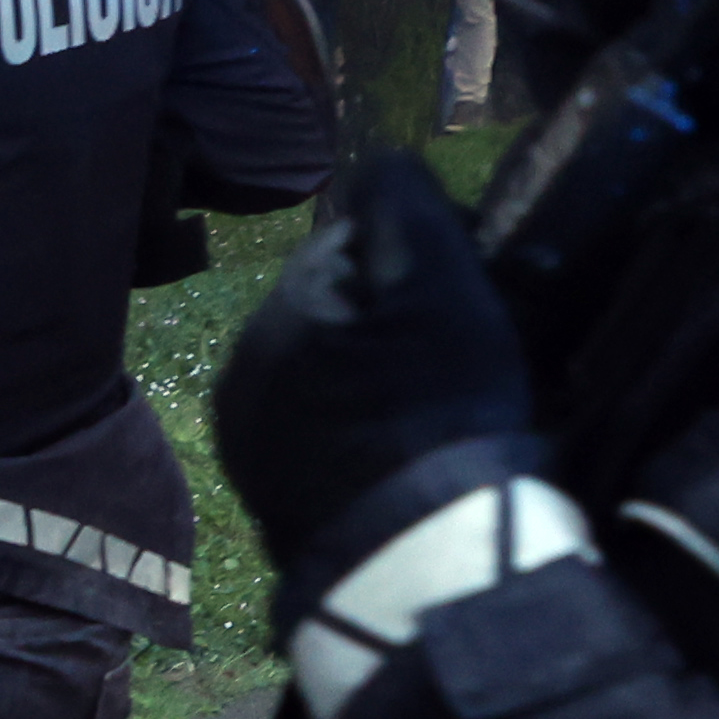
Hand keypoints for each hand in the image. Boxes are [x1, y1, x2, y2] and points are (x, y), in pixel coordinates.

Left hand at [211, 152, 534, 591]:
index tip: (475, 296)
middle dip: (393, 322)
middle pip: (336, 312)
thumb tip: (380, 160)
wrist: (421, 558)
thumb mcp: (438, 282)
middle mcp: (242, 369)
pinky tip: (403, 456)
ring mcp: (248, 442)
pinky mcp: (270, 500)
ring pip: (327, 374)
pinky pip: (321, 436)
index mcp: (277, 308)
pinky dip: (360, 435)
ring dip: (375, 378)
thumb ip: (403, 202)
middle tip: (458, 361)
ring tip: (435, 413)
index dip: (424, 259)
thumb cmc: (441, 407)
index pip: (354, 246)